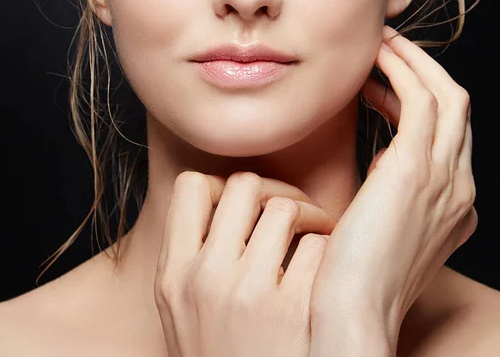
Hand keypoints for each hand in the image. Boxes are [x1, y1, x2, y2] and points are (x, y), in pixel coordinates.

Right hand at [154, 170, 337, 356]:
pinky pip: (317, 247)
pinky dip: (326, 252)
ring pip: (285, 208)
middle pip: (245, 185)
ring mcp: (247, 295)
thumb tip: (224, 199)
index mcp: (172, 274)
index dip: (222, 186)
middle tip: (291, 210)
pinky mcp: (290, 313)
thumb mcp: (183, 311)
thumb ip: (194, 257)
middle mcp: (204, 278)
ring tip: (317, 235)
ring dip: (309, 217)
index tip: (244, 205)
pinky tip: (325, 273)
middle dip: (274, 191)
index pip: (191, 186)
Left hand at [308, 25, 477, 355]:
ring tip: (379, 46)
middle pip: (456, 107)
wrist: (350, 316)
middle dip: (423, 71)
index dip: (416, 102)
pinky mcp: (416, 170)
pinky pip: (419, 99)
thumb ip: (391, 199)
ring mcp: (445, 178)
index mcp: (454, 205)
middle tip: (386, 51)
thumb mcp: (382, 232)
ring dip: (413, 63)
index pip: (448, 135)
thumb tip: (377, 169)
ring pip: (445, 94)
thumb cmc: (351, 278)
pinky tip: (371, 65)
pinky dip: (400, 73)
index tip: (377, 88)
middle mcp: (460, 188)